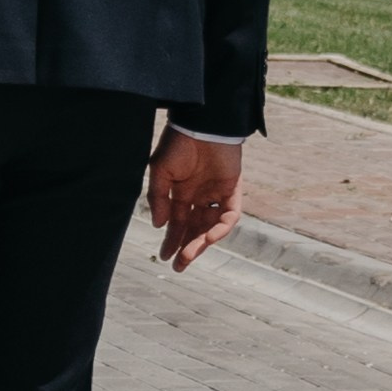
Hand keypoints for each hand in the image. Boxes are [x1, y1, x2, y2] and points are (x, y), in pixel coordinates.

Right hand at [148, 130, 243, 272]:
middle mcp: (199, 196)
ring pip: (211, 226)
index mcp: (181, 191)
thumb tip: (159, 225)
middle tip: (177, 266)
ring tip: (189, 256)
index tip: (164, 256)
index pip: (177, 222)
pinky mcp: (232, 189)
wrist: (203, 124)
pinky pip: (229, 215)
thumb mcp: (160, 171)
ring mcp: (216, 194)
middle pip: (194, 228)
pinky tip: (209, 238)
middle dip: (186, 248)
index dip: (171, 239)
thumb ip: (158, 198)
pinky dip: (220, 228)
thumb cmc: (178, 143)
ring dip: (200, 242)